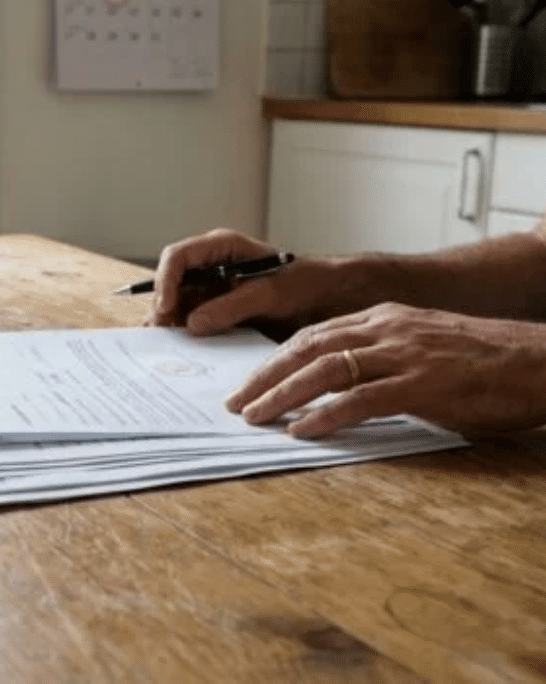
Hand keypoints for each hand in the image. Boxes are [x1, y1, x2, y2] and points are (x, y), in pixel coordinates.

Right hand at [146, 228, 356, 338]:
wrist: (329, 300)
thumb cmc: (306, 284)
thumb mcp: (271, 294)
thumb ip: (232, 306)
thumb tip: (193, 324)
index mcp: (220, 248)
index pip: (178, 257)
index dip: (166, 282)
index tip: (167, 309)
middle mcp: (209, 268)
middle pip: (170, 284)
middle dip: (163, 309)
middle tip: (161, 336)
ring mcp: (210, 291)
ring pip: (176, 306)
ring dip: (170, 326)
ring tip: (167, 349)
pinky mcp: (215, 313)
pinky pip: (191, 324)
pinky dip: (184, 338)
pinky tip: (184, 353)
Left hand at [224, 302, 545, 437]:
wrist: (542, 362)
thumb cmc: (483, 364)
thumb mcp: (420, 350)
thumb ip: (379, 361)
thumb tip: (337, 388)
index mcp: (382, 318)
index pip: (312, 334)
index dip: (274, 359)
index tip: (247, 382)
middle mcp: (386, 329)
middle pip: (306, 348)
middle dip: (264, 376)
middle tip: (234, 403)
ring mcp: (404, 354)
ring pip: (325, 370)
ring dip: (282, 395)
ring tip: (255, 417)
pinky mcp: (423, 383)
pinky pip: (361, 399)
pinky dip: (326, 415)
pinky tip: (301, 431)